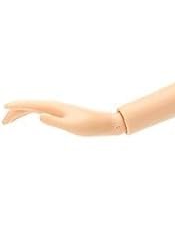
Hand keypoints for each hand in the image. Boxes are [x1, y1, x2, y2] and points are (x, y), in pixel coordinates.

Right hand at [3, 99, 125, 135]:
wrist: (106, 123)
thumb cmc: (90, 126)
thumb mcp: (72, 126)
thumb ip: (54, 122)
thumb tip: (38, 116)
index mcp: (55, 107)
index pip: (31, 105)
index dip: (17, 106)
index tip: (5, 107)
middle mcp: (55, 105)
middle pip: (30, 106)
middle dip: (15, 112)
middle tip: (3, 122)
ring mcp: (59, 109)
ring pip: (35, 108)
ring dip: (22, 113)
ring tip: (10, 121)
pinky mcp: (63, 113)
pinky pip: (42, 110)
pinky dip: (32, 112)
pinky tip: (32, 115)